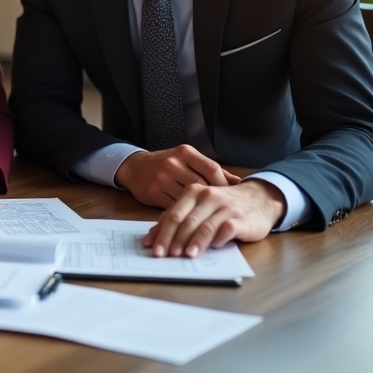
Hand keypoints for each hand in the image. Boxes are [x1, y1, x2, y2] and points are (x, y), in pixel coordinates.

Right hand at [114, 145, 242, 208]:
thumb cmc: (165, 164)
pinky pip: (175, 207)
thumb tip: (238, 182)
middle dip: (214, 200)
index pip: (212, 169)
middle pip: (202, 185)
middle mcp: (173, 163)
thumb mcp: (186, 160)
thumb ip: (209, 170)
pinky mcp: (154, 192)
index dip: (224, 185)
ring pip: (189, 198)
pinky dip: (185, 214)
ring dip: (200, 210)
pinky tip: (193, 219)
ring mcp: (162, 178)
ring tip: (212, 218)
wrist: (134, 167)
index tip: (232, 197)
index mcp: (184, 152)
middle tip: (225, 211)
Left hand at [141, 179, 285, 257]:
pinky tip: (213, 248)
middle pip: (186, 221)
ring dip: (194, 242)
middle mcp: (208, 196)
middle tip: (166, 255)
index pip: (172, 215)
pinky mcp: (241, 218)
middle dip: (173, 240)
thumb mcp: (199, 206)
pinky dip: (218, 239)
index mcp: (193, 192)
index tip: (152, 249)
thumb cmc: (223, 206)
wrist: (259, 199)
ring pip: (205, 226)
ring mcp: (225, 206)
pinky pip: (227, 229)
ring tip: (186, 255)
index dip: (161, 233)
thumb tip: (152, 237)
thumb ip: (178, 217)